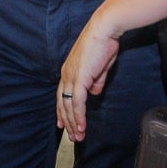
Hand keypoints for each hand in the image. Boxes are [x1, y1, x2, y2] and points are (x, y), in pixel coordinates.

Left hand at [57, 23, 120, 142]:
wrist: (104, 30)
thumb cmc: (104, 44)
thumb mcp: (100, 67)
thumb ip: (96, 80)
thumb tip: (95, 92)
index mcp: (69, 71)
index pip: (62, 95)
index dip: (62, 111)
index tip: (63, 124)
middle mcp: (66, 74)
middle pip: (62, 103)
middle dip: (67, 122)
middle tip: (72, 137)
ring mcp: (71, 76)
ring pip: (68, 106)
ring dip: (73, 123)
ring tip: (78, 137)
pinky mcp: (80, 78)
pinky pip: (77, 102)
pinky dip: (78, 116)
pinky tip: (81, 127)